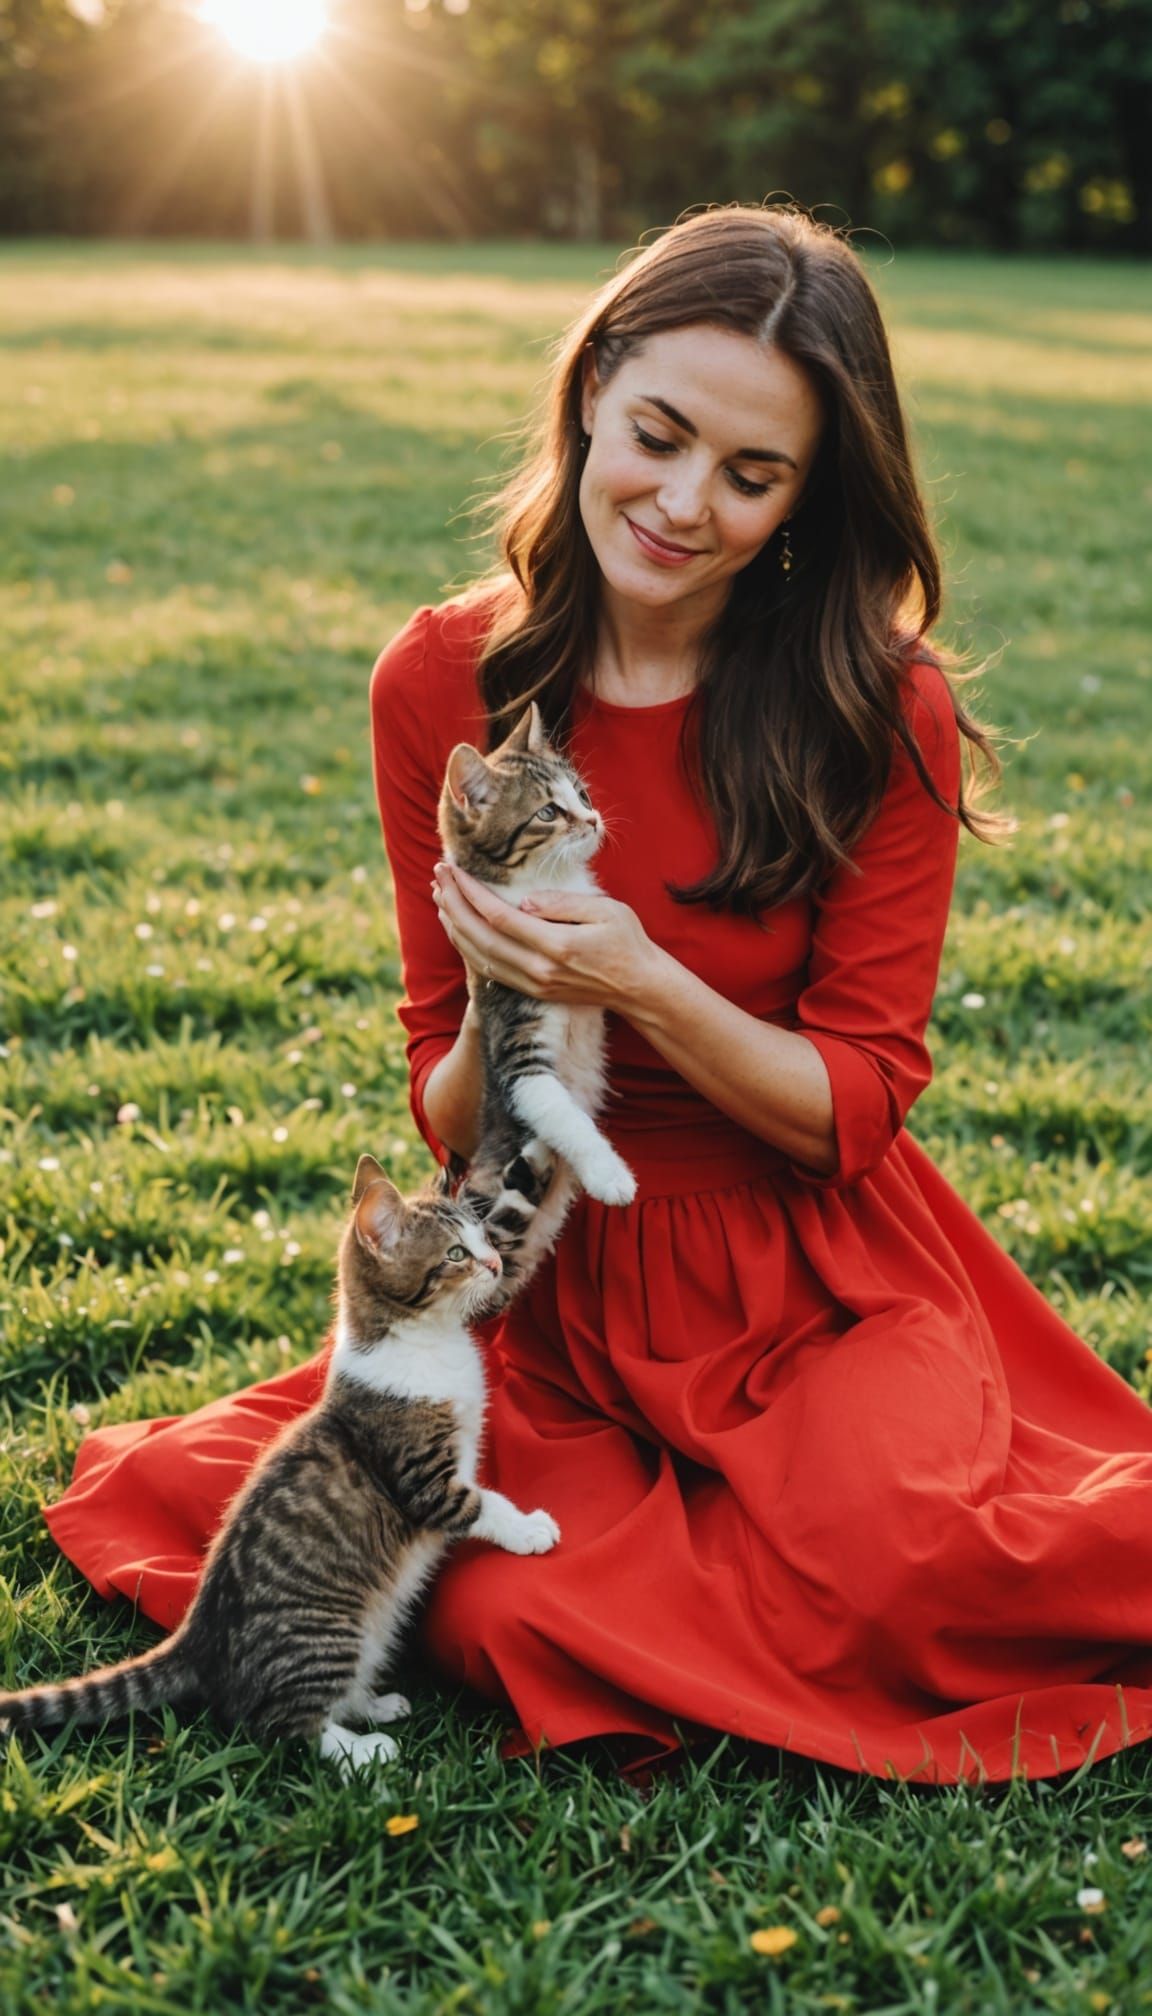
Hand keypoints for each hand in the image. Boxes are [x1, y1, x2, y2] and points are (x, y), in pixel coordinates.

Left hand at [431, 862, 658, 1012]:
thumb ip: (563, 904)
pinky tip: (459, 930)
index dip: (471, 893)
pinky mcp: (533, 992)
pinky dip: (468, 948)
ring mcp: (533, 985)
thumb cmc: (628, 943)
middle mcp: (538, 970)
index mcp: (556, 945)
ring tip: (440, 898)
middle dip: (453, 905)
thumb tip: (524, 900)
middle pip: (480, 937)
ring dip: (455, 927)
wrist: (641, 988)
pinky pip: (490, 970)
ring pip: (479, 956)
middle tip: (437, 877)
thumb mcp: (606, 911)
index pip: (499, 916)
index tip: (454, 869)